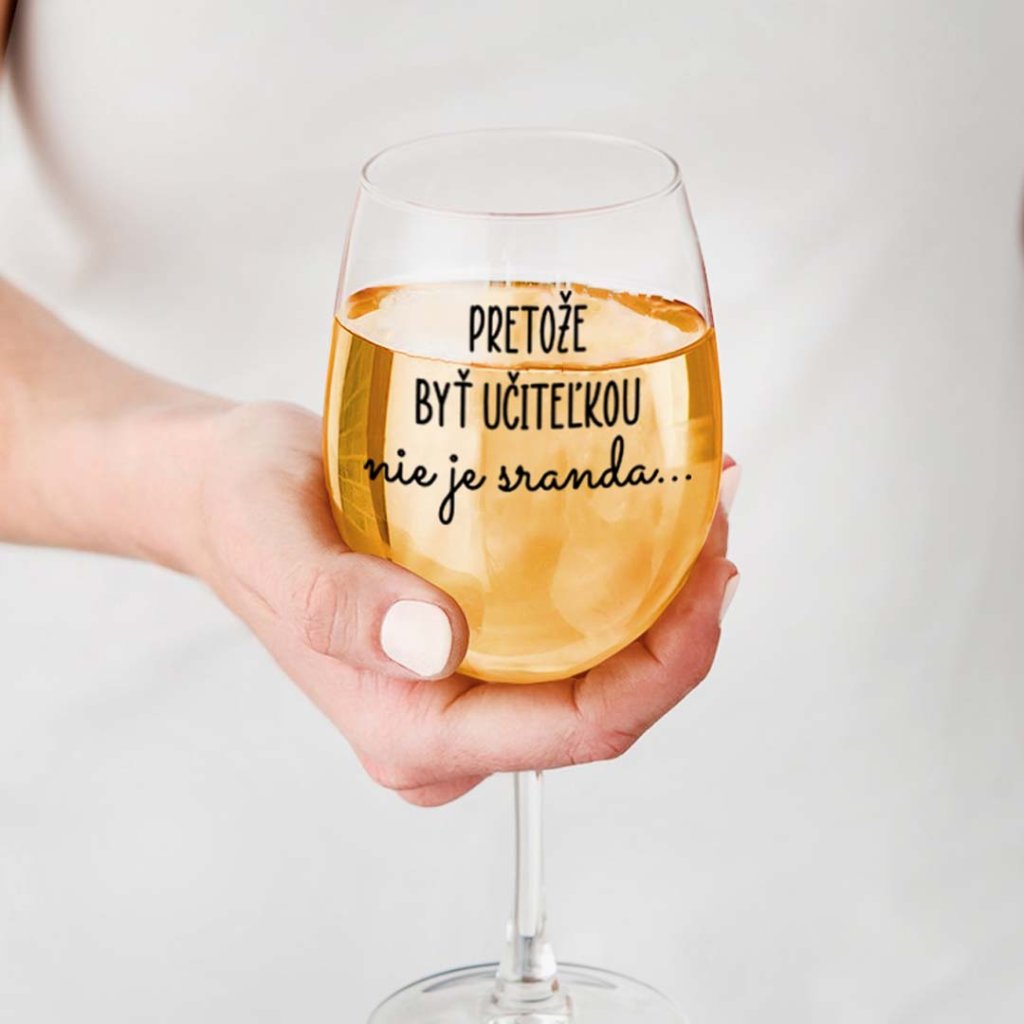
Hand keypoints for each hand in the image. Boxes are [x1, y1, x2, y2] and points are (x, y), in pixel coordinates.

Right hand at [195, 401, 739, 805]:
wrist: (224, 494)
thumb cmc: (241, 513)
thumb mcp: (272, 541)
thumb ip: (339, 604)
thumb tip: (438, 645)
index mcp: (413, 730)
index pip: (579, 729)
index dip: (667, 665)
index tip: (707, 573)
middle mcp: (452, 723)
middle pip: (610, 705)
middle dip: (683, 627)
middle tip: (713, 522)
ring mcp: (468, 686)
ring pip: (602, 669)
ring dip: (664, 601)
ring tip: (699, 512)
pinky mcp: (478, 642)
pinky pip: (573, 631)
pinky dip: (624, 581)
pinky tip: (652, 521)